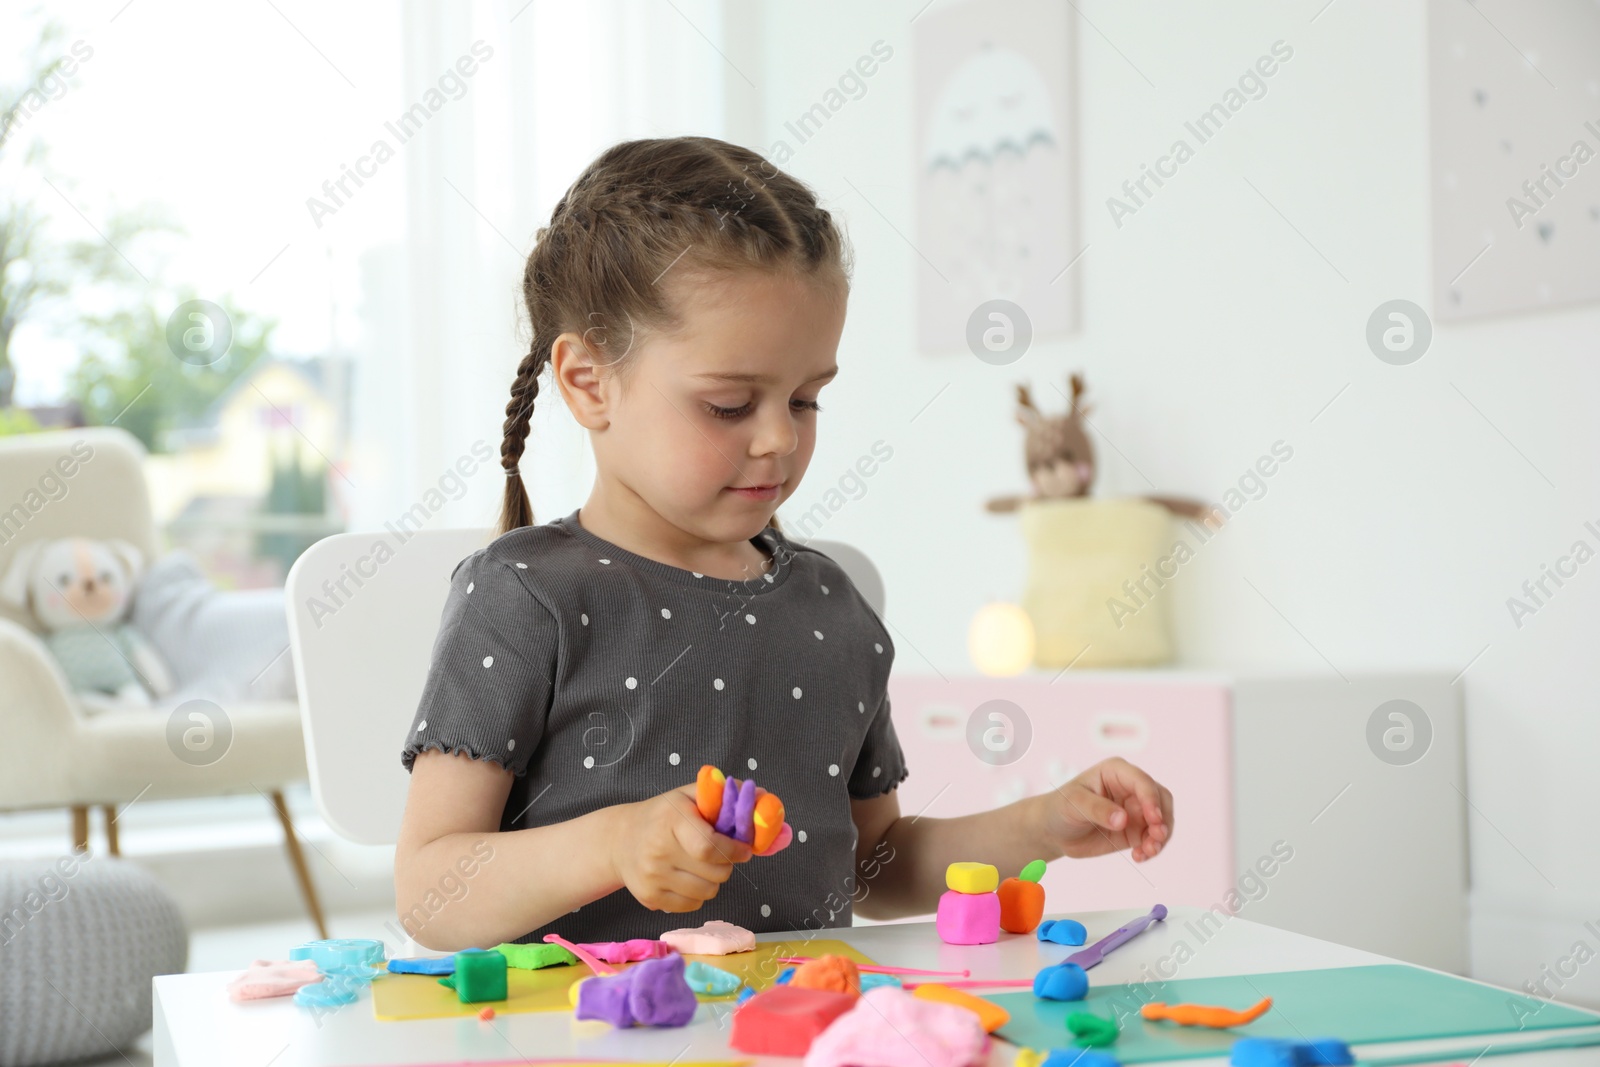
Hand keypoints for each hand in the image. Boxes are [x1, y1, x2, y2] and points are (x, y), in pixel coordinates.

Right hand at [607, 785, 752, 912]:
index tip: (744, 849)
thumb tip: (767, 798)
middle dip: (727, 865)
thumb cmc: (663, 815)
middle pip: (714, 873)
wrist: (619, 840)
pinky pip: (691, 906)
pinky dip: (697, 895)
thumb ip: (726, 795)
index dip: (734, 850)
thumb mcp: (689, 795)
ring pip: (706, 893)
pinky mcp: (649, 898)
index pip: (709, 847)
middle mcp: (658, 851)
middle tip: (722, 856)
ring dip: (714, 881)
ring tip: (703, 866)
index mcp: (670, 820)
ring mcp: (652, 877)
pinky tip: (688, 877)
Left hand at [1041, 757, 1173, 861]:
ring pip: (1162, 820)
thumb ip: (1098, 809)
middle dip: (1163, 819)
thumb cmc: (1060, 807)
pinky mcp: (1135, 830)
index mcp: (1116, 772)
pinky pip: (1153, 839)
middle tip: (1156, 838)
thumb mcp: (1074, 804)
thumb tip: (1123, 819)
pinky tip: (1140, 857)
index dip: (1151, 799)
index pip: (1142, 782)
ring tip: (1147, 852)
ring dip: (1160, 837)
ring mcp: (1135, 810)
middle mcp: (1130, 788)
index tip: (1153, 819)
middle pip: (1160, 799)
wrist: (1054, 831)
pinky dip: (1152, 849)